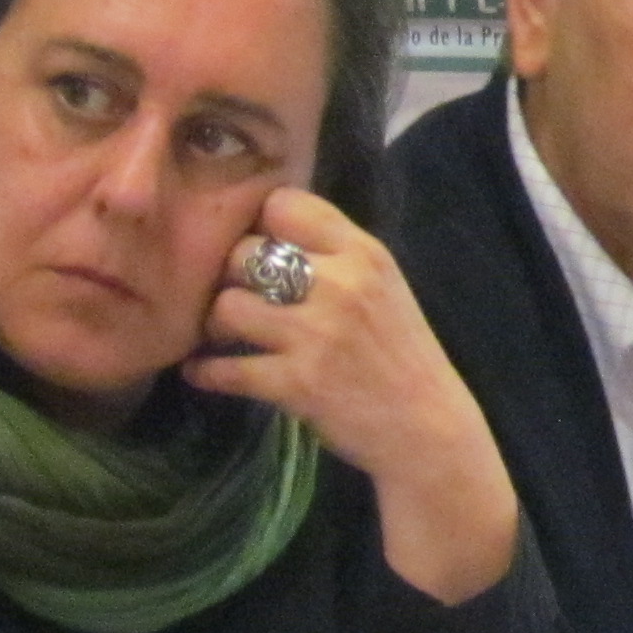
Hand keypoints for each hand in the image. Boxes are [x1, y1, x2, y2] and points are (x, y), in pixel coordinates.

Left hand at [190, 187, 519, 603]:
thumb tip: (265, 232)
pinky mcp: (297, 383)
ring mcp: (317, 334)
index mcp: (364, 253)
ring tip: (222, 338)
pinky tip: (204, 373)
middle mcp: (340, 284)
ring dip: (214, 325)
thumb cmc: (401, 356)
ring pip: (227, 306)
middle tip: (233, 299)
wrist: (428, 429)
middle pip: (242, 253)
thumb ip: (336, 256)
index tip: (257, 251)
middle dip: (228, 277)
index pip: (283, 203)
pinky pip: (225, 369)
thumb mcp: (384, 287)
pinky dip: (205, 372)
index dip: (259, 225)